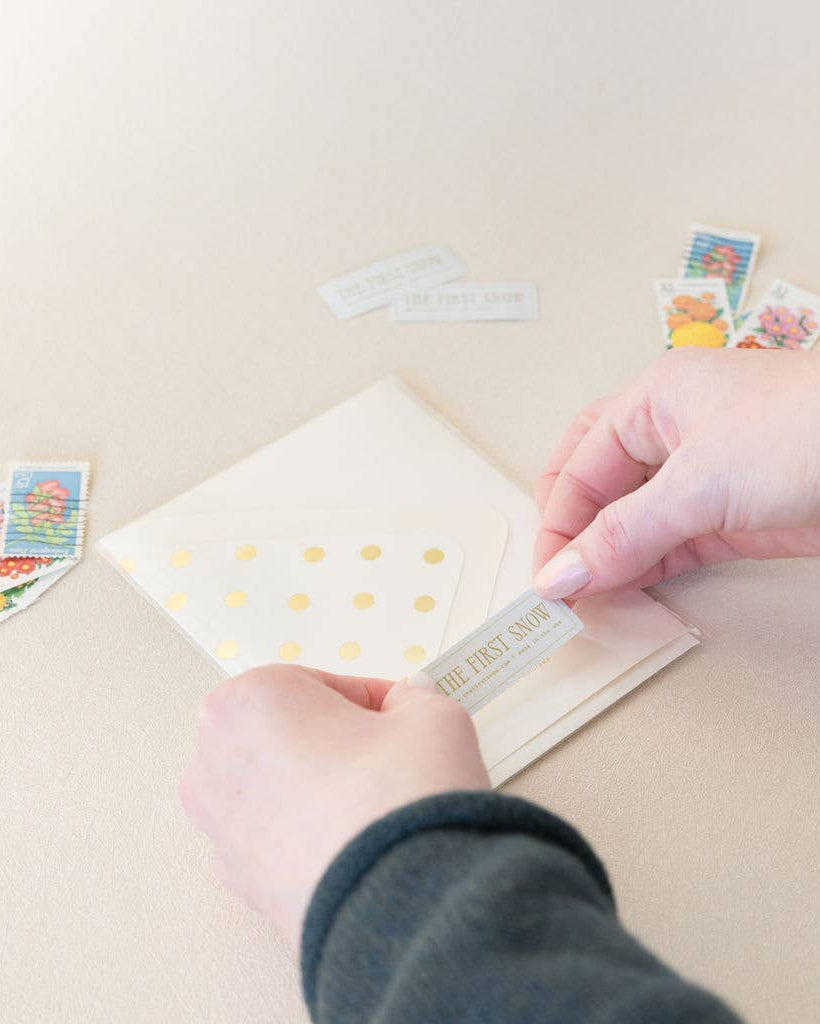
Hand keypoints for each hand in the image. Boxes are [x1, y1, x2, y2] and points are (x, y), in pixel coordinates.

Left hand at [180, 665, 488, 945]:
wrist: (404, 903)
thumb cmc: (401, 799)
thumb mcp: (430, 717)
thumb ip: (411, 699)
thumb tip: (406, 707)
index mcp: (247, 701)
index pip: (316, 684)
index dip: (366, 700)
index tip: (394, 716)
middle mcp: (215, 761)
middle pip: (284, 734)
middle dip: (332, 742)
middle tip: (386, 757)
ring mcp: (220, 828)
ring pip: (277, 789)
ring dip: (318, 790)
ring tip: (374, 805)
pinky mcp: (239, 884)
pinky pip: (276, 841)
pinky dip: (309, 838)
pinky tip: (354, 843)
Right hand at [533, 348, 819, 598]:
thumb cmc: (808, 427)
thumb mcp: (698, 481)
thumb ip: (622, 534)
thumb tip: (562, 575)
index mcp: (652, 400)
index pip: (577, 465)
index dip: (557, 524)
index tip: (548, 580)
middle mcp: (674, 434)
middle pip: (599, 490)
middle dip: (575, 537)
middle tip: (560, 589)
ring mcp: (707, 476)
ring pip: (635, 522)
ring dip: (610, 561)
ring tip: (590, 602)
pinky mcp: (736, 516)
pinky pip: (673, 545)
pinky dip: (648, 571)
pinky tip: (630, 593)